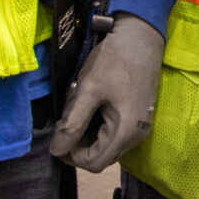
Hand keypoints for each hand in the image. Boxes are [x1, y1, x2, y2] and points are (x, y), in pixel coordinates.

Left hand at [50, 13, 165, 171]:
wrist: (141, 35)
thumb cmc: (114, 60)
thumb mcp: (88, 90)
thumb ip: (72, 124)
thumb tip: (56, 150)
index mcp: (125, 131)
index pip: (93, 163)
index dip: (71, 155)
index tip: (58, 136)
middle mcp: (136, 135)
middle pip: (101, 157)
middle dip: (78, 143)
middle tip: (65, 120)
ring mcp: (140, 126)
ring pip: (107, 145)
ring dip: (87, 134)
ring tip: (77, 108)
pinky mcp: (139, 116)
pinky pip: (114, 133)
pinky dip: (98, 126)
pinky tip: (91, 104)